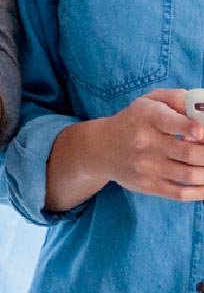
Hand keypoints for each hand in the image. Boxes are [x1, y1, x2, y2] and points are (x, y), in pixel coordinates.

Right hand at [60, 90, 203, 204]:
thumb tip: (203, 109)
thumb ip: (178, 99)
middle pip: (189, 152)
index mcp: (147, 117)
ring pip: (190, 174)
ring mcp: (147, 167)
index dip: (190, 128)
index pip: (170, 122)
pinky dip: (201, 192)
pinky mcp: (148, 185)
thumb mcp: (150, 100)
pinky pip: (181, 193)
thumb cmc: (134, 121)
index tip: (200, 132)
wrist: (100, 148)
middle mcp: (145, 143)